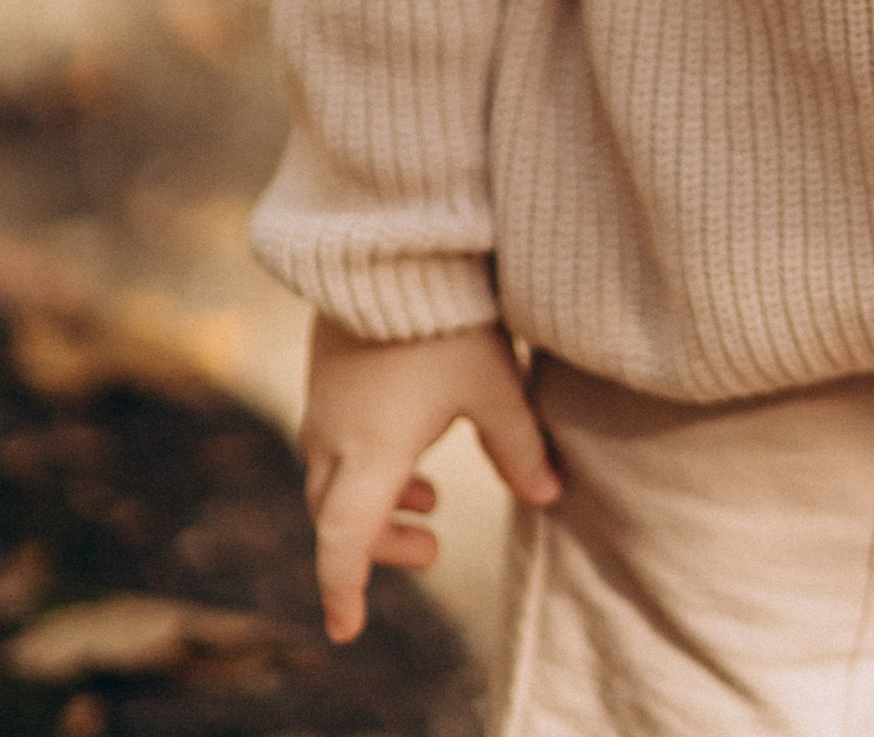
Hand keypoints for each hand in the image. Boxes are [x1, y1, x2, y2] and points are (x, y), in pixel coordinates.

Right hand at [298, 316, 560, 642]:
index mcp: (371, 453)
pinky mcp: (325, 371)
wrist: (393, 242)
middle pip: (337, 516)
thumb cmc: (447, 317)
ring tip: (431, 500)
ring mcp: (323, 401)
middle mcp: (333, 435)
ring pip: (333, 479)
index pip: (342, 543)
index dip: (344, 591)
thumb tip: (550, 496)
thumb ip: (520, 447)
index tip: (347, 630)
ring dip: (375, 503)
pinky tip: (414, 443)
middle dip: (379, 544)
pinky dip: (366, 465)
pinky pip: (332, 440)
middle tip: (433, 548)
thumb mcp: (494, 386)